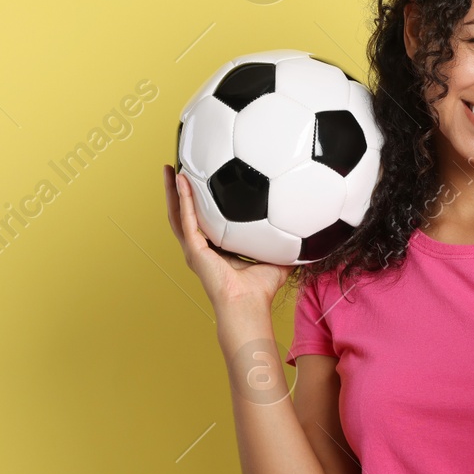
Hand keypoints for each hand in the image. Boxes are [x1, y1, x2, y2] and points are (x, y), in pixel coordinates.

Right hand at [163, 165, 292, 308]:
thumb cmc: (261, 290)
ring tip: (168, 169)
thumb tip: (304, 225)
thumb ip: (284, 241)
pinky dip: (183, 199)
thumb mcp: (276, 257)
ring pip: (177, 214)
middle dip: (177, 191)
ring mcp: (195, 249)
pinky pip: (187, 219)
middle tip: (174, 168)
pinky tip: (182, 181)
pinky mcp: (194, 250)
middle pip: (183, 214)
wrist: (250, 304)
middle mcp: (201, 248)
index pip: (204, 221)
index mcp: (216, 250)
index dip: (199, 202)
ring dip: (172, 191)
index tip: (200, 181)